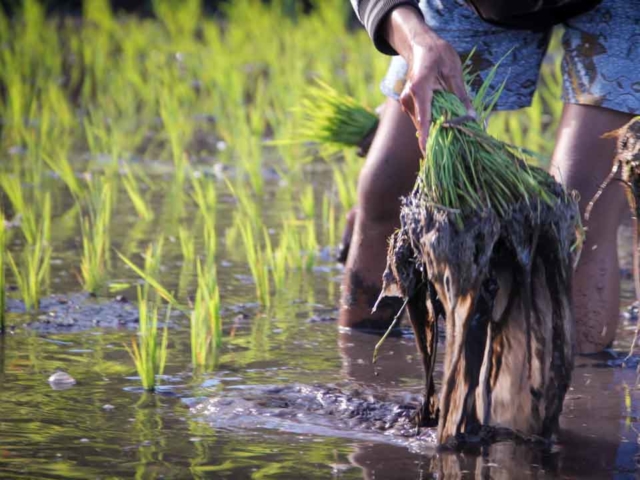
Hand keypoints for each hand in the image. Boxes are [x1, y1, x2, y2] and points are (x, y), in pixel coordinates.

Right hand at [384, 7, 473, 151]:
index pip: (424, 117)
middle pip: (423, 124)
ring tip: (453, 131)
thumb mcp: (454, 72)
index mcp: (420, 88)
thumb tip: (471, 116)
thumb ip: (461, 95)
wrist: (421, 45)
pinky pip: (421, 118)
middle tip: (454, 145)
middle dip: (437, 135)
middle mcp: (409, 98)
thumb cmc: (438, 54)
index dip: (426, 136)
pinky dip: (432, 122)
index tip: (427, 153)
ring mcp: (407, 102)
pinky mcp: (409, 105)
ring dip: (436, 128)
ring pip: (422, 122)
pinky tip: (444, 121)